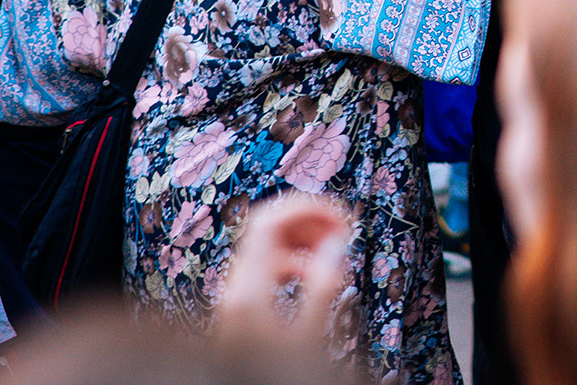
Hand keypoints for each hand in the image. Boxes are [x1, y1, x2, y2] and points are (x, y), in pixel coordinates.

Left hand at [215, 193, 354, 342]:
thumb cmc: (276, 375)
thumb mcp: (310, 335)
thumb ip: (324, 284)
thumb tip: (337, 243)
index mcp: (249, 290)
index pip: (270, 220)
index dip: (308, 208)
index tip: (340, 216)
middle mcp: (236, 287)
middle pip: (266, 226)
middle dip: (308, 220)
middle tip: (341, 230)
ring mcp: (236, 295)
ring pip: (267, 245)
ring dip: (302, 239)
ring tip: (334, 251)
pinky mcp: (243, 305)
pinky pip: (266, 266)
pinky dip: (293, 259)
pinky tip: (314, 274)